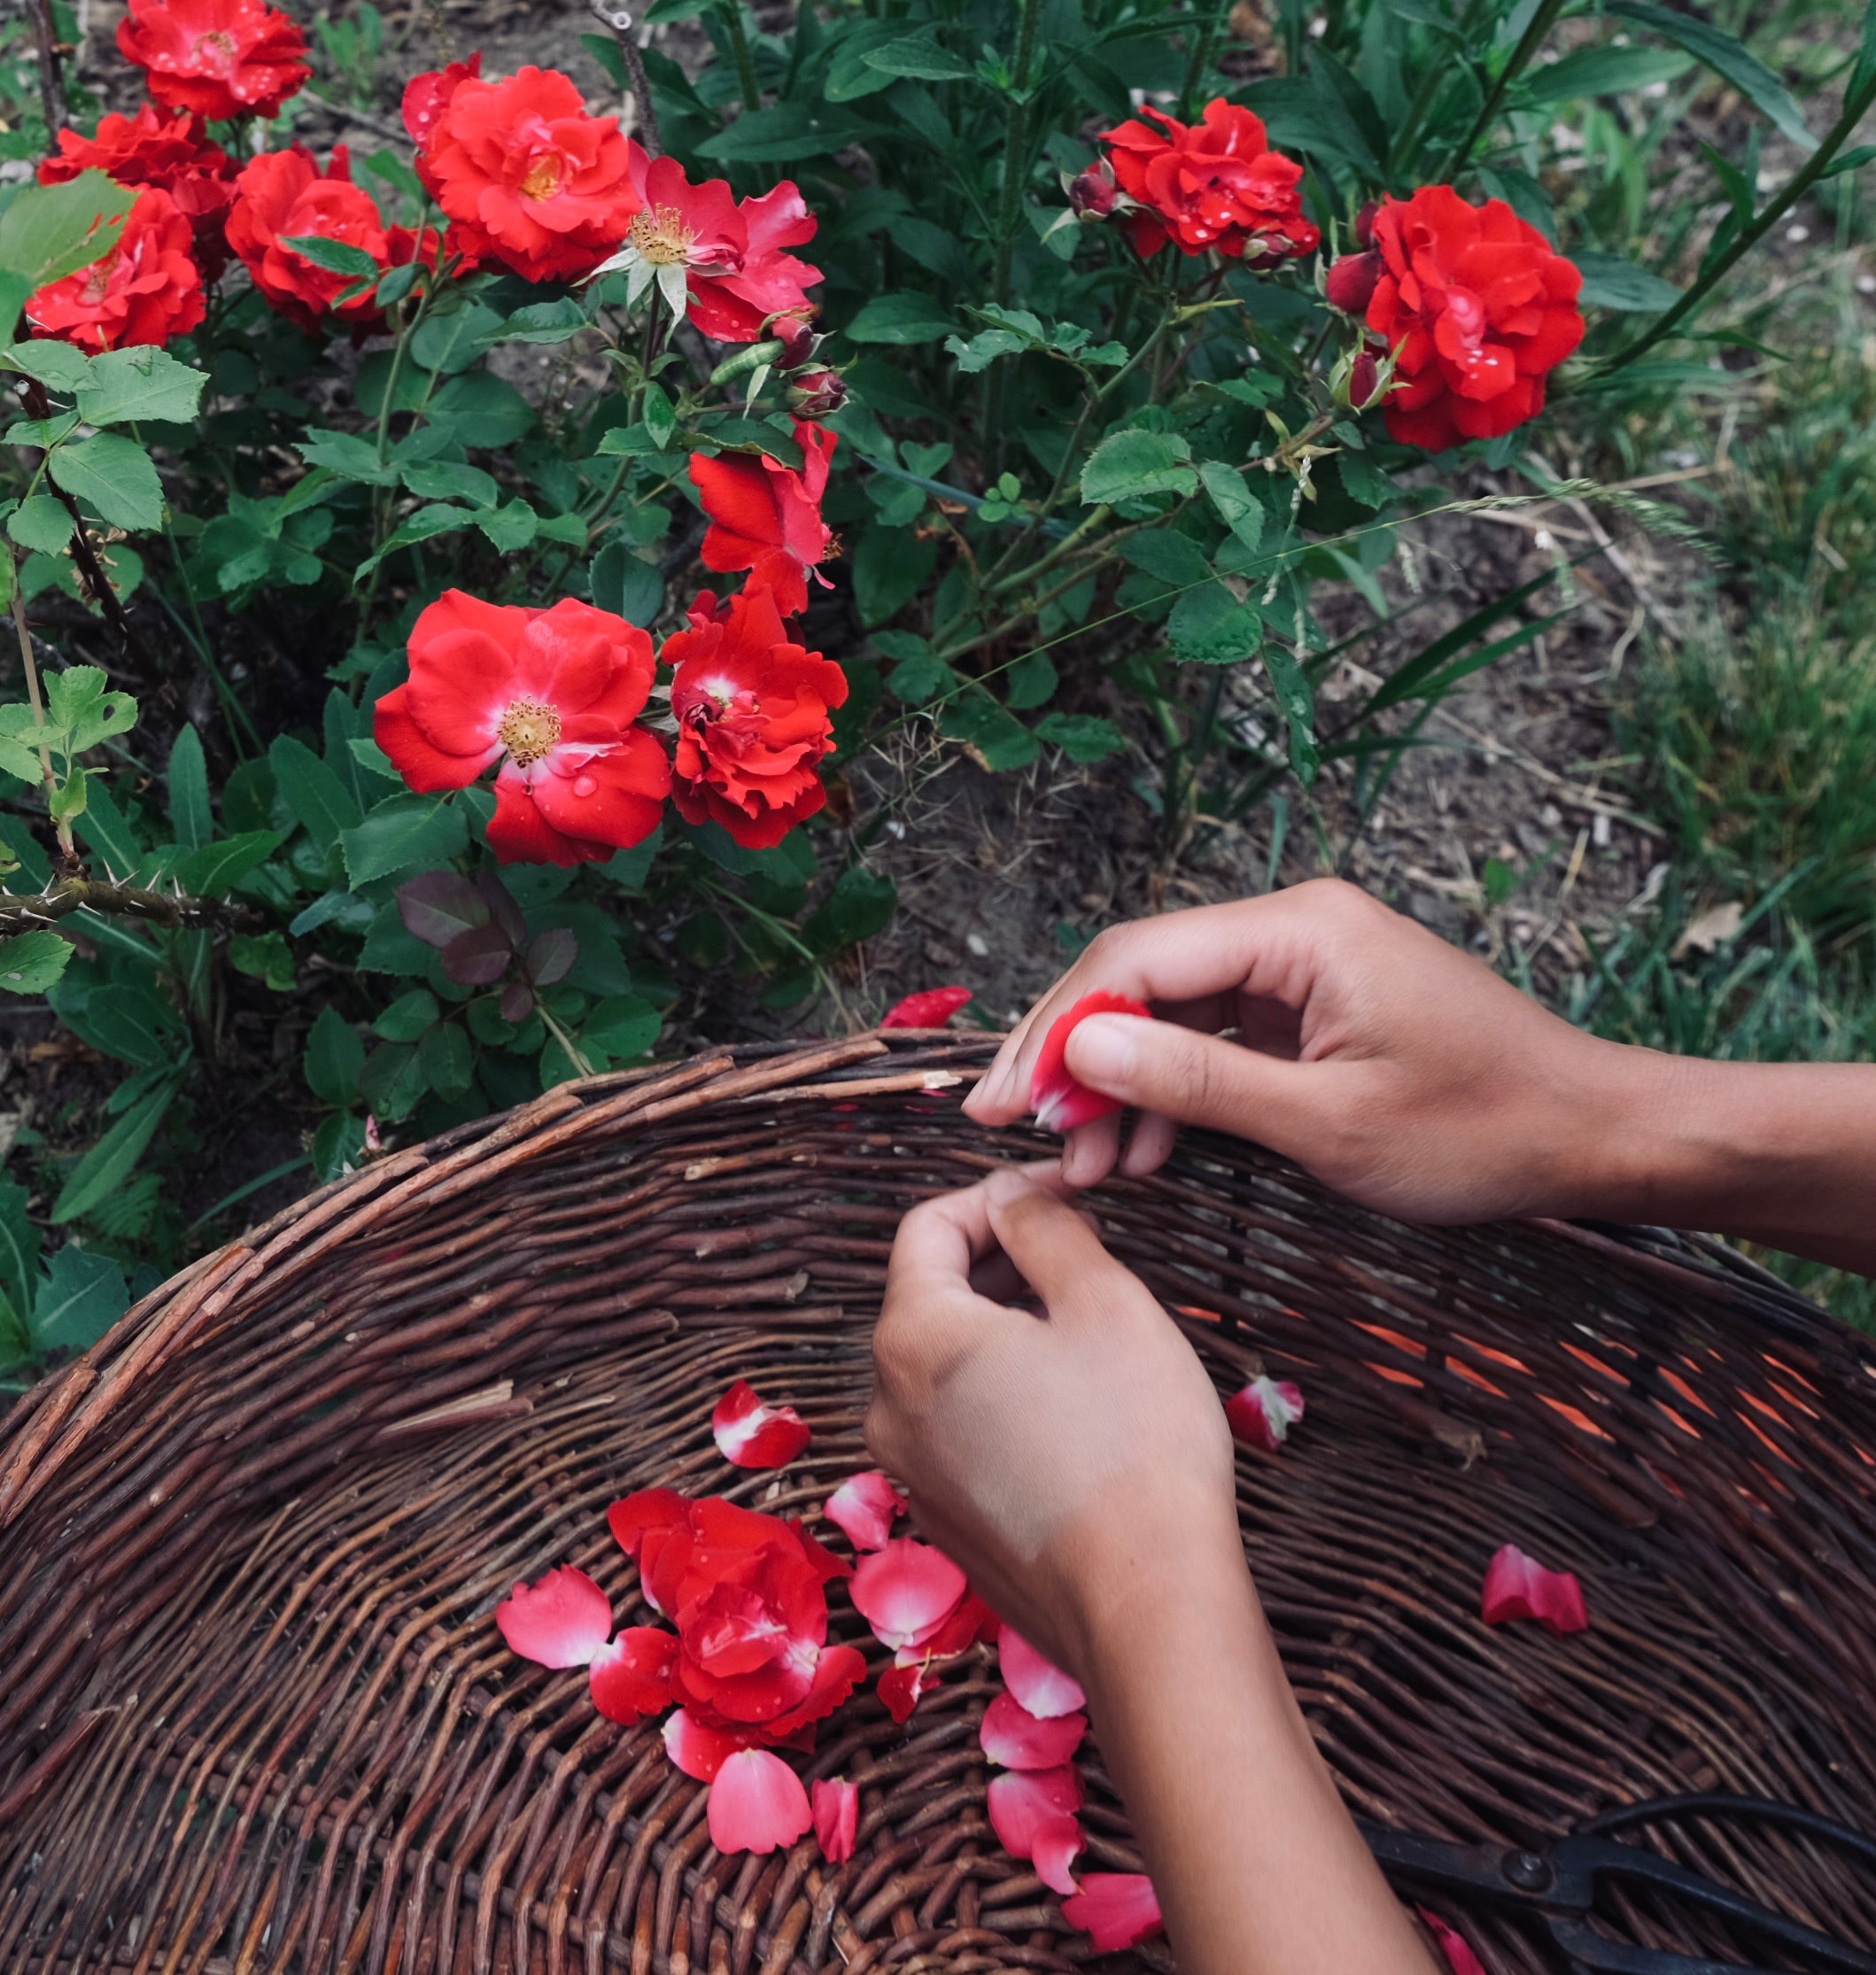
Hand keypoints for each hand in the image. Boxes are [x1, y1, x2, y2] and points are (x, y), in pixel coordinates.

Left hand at [870, 1167, 1439, 1974]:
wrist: (1147, 1604)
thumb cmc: (1134, 1444)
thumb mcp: (1103, 1300)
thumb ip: (1045, 1228)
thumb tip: (1012, 1198)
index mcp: (912, 1338)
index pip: (926, 1227)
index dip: (998, 1197)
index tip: (1063, 1196)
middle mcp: (888, 1404)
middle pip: (931, 1295)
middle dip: (1004, 1262)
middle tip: (1089, 1257)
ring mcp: (910, 1471)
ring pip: (948, 1364)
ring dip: (1009, 1330)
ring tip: (1091, 1334)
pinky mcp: (944, 1519)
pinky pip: (961, 1426)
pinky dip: (1005, 1395)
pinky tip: (1077, 1410)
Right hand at [966, 877, 1631, 1218]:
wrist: (1590, 1137)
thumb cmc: (1482, 1130)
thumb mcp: (1327, 1123)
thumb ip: (1196, 1083)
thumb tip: (1077, 1052)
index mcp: (1299, 931)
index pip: (1136, 960)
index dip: (1056, 1031)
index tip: (1003, 1102)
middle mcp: (1293, 930)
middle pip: (1142, 979)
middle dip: (1073, 1058)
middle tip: (1014, 1131)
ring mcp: (1303, 969)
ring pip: (1171, 1016)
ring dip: (1118, 1087)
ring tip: (1082, 1165)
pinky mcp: (1312, 1010)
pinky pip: (1216, 1041)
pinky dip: (1173, 1095)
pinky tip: (1142, 1152)